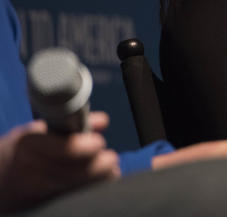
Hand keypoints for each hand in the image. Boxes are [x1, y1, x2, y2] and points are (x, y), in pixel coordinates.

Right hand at [0, 112, 119, 212]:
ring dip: (100, 178)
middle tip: (111, 157)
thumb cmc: (17, 151)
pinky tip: (102, 182)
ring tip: (111, 170)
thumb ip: (70, 124)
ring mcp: (37, 189)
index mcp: (30, 144)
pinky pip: (74, 196)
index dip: (88, 146)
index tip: (99, 142)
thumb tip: (103, 121)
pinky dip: (91, 188)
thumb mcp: (34, 132)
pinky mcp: (44, 202)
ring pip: (78, 187)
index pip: (67, 148)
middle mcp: (33, 168)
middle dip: (101, 165)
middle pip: (77, 172)